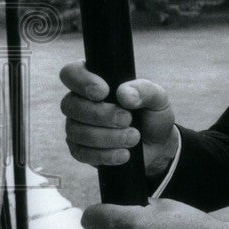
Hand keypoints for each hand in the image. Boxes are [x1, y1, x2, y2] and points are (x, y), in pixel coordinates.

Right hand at [59, 61, 177, 178]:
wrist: (158, 146)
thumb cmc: (153, 115)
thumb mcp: (158, 98)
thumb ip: (145, 90)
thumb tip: (124, 95)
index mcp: (95, 81)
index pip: (71, 73)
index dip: (82, 81)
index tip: (104, 92)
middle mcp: (80, 102)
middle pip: (70, 105)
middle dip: (101, 114)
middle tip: (128, 119)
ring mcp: (77, 126)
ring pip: (76, 131)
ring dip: (107, 136)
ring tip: (134, 137)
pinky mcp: (80, 150)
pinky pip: (80, 153)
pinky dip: (105, 154)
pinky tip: (124, 154)